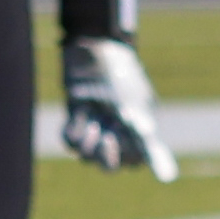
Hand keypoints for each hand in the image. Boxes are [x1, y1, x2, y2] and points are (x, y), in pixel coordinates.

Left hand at [60, 34, 176, 181]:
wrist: (93, 52)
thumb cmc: (118, 74)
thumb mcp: (131, 99)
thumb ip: (140, 123)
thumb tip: (149, 138)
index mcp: (138, 130)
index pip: (136, 161)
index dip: (130, 158)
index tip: (135, 150)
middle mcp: (117, 135)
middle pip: (110, 166)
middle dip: (107, 153)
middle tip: (107, 135)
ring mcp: (95, 131)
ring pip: (86, 157)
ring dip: (89, 136)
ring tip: (93, 113)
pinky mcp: (75, 124)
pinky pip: (70, 142)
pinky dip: (75, 127)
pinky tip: (81, 110)